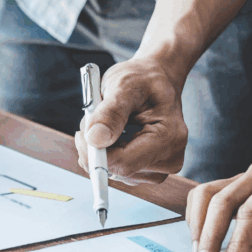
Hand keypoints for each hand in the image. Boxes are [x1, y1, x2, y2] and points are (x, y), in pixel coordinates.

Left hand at [75, 58, 187, 184]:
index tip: (82, 134)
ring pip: (115, 172)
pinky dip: (109, 154)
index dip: (96, 154)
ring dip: (102, 149)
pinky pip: (118, 170)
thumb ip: (110, 113)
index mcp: (169, 137)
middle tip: (94, 118)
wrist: (156, 79)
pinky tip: (115, 134)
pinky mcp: (150, 171)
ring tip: (109, 122)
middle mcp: (169, 159)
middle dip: (98, 148)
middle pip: (118, 170)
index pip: (124, 163)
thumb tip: (95, 140)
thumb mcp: (125, 85)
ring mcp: (161, 169)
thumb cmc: (143, 79)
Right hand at [187, 163, 251, 251]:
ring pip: (205, 194)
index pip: (250, 213)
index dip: (236, 243)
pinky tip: (201, 240)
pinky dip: (196, 217)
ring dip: (197, 226)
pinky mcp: (232, 181)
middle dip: (209, 236)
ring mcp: (242, 174)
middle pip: (221, 201)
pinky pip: (204, 194)